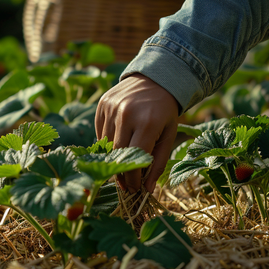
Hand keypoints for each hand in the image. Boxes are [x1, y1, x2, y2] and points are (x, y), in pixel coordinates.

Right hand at [95, 74, 178, 192]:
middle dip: (121, 173)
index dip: (133, 178)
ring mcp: (111, 108)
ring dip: (112, 159)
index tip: (134, 190)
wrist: (154, 78)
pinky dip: (107, 142)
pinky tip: (117, 144)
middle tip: (125, 185)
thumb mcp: (168, 135)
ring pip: (106, 144)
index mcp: (147, 122)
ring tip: (121, 167)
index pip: (134, 159)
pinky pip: (100, 132)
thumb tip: (146, 190)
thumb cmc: (164, 111)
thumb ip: (158, 163)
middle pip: (117, 154)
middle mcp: (126, 114)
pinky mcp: (102, 105)